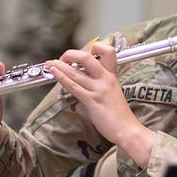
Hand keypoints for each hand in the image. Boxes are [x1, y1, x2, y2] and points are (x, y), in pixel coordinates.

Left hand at [46, 42, 154, 166]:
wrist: (126, 129)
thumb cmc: (119, 114)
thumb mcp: (113, 91)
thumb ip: (100, 82)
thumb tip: (83, 77)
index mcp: (111, 75)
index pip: (107, 51)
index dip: (94, 47)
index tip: (82, 53)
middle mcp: (105, 79)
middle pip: (86, 57)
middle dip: (70, 54)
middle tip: (62, 57)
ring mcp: (98, 89)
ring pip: (75, 72)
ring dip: (59, 66)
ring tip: (49, 64)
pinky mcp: (92, 101)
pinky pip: (73, 86)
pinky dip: (61, 78)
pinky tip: (54, 73)